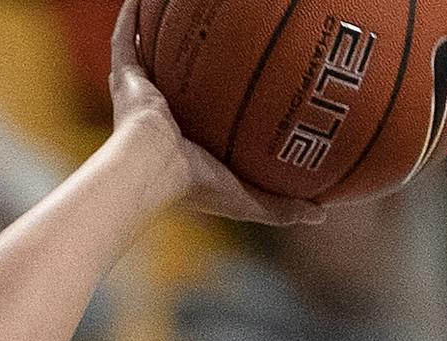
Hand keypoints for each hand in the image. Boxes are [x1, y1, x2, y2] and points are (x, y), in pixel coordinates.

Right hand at [104, 0, 321, 225]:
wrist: (151, 172)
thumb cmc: (193, 186)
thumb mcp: (247, 197)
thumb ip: (282, 205)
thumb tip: (322, 213)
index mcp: (185, 136)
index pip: (205, 110)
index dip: (221, 94)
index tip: (245, 74)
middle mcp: (161, 110)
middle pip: (179, 73)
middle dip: (192, 54)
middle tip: (218, 31)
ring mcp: (140, 92)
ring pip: (150, 51)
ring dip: (159, 30)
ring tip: (176, 5)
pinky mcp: (124, 78)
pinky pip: (125, 40)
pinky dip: (131, 16)